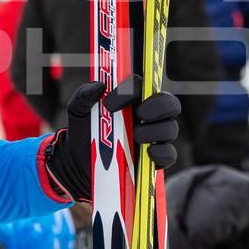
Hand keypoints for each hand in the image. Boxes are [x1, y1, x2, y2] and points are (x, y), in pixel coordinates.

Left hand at [45, 77, 180, 201]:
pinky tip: (147, 152)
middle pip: (170, 103)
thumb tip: (99, 86)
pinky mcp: (156, 159)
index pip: (143, 86)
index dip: (131, 91)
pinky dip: (161, 153)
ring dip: (154, 131)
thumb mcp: (78, 110)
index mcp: (134, 99)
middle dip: (157, 106)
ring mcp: (155, 137)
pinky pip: (170, 154)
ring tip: (135, 136)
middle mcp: (150, 115)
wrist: (81, 163)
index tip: (109, 103)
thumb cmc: (85, 130)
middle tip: (138, 114)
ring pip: (171, 129)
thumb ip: (84, 95)